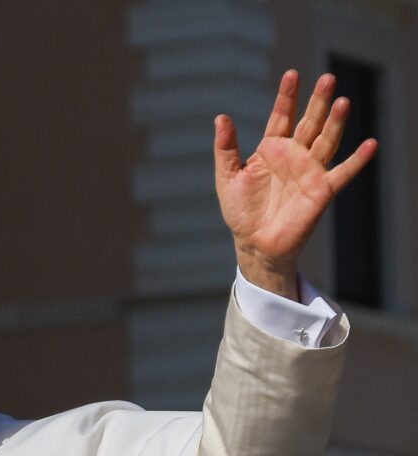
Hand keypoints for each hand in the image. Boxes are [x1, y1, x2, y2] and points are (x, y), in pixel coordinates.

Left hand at [214, 69, 377, 298]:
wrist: (254, 244)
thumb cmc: (241, 212)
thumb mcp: (228, 178)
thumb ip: (225, 148)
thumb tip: (221, 117)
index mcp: (272, 150)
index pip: (282, 116)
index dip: (287, 96)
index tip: (291, 74)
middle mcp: (294, 155)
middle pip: (309, 122)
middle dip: (318, 101)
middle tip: (327, 78)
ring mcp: (310, 171)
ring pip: (326, 140)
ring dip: (336, 123)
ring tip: (343, 102)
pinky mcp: (321, 190)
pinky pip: (343, 173)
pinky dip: (357, 160)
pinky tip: (371, 144)